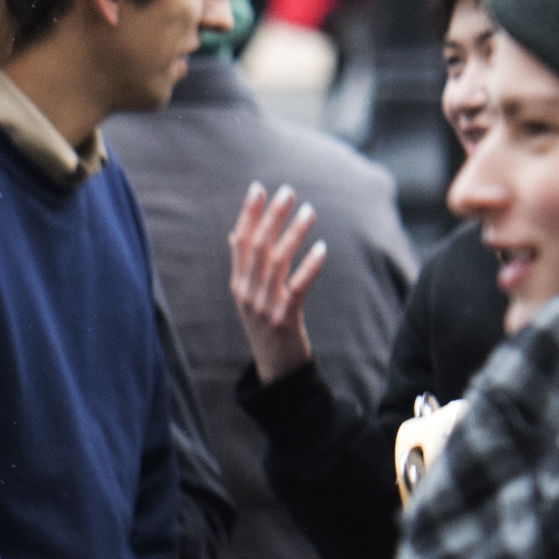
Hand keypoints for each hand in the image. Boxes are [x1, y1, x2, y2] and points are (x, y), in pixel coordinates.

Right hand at [227, 184, 328, 380]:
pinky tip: (322, 249)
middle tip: (288, 192)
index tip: (258, 188)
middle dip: (271, 217)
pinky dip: (309, 267)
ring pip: (276, 263)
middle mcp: (247, 293)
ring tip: (309, 211)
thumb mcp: (249, 296)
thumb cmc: (267, 328)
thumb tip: (235, 233)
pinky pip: (297, 288)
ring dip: (293, 234)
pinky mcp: (283, 319)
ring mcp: (263, 307)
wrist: (276, 370)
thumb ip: (244, 266)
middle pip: (258, 247)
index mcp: (238, 284)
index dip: (248, 214)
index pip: (240, 242)